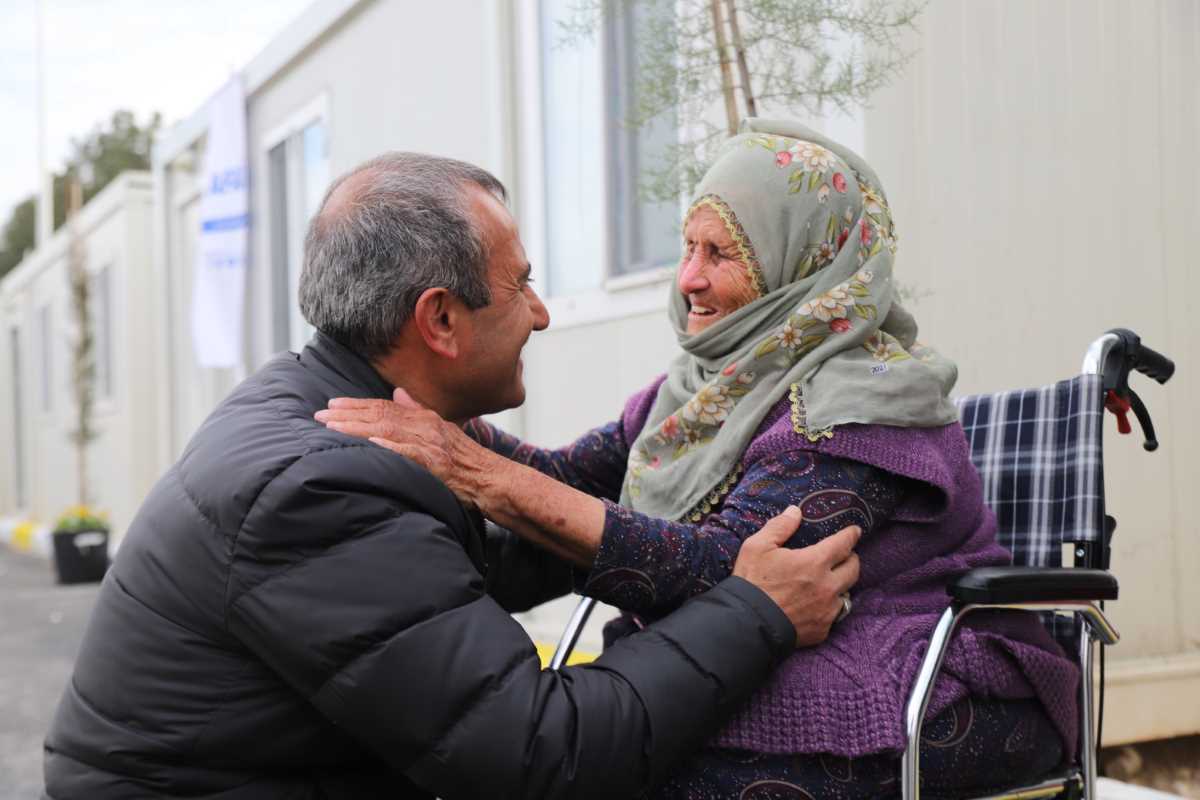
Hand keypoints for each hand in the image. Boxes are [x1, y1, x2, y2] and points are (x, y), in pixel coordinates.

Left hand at [314, 389, 486, 500]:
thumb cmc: (467, 460)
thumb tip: (398, 394)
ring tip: (332, 427)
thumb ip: (419, 412)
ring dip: (357, 428)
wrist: (493, 479)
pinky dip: (387, 447)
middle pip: (381, 414)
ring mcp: (431, 444)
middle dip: (348, 413)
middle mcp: (427, 426)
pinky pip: (407, 453)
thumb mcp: (443, 430)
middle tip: (320, 414)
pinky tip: (369, 444)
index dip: (357, 405)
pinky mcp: (435, 463)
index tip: (332, 404)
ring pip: (387, 430)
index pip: (386, 406)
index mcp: (427, 418)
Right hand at [733, 506, 860, 647]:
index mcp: (814, 563)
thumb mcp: (757, 547)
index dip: (851, 535)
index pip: (843, 544)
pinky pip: (834, 615)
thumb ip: (779, 526)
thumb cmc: (751, 582)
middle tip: (844, 556)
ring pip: (846, 593)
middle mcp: (827, 587)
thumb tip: (795, 511)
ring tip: (830, 581)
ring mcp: (827, 611)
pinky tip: (817, 605)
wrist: (747, 625)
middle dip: (851, 559)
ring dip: (841, 585)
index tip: (855, 531)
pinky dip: (829, 607)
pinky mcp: (822, 630)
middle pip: (853, 569)